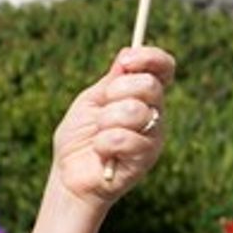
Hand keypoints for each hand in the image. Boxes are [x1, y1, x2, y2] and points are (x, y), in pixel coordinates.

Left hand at [49, 47, 175, 204]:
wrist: (69, 177)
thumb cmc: (79, 139)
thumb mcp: (90, 102)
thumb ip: (110, 82)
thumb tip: (126, 54)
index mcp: (142, 96)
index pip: (163, 69)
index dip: (151, 58)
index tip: (127, 59)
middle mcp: (154, 114)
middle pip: (150, 85)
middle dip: (118, 91)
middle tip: (103, 107)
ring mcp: (153, 137)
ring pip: (135, 111)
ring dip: (106, 120)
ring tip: (98, 135)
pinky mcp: (146, 159)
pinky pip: (123, 138)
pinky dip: (103, 143)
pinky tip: (101, 153)